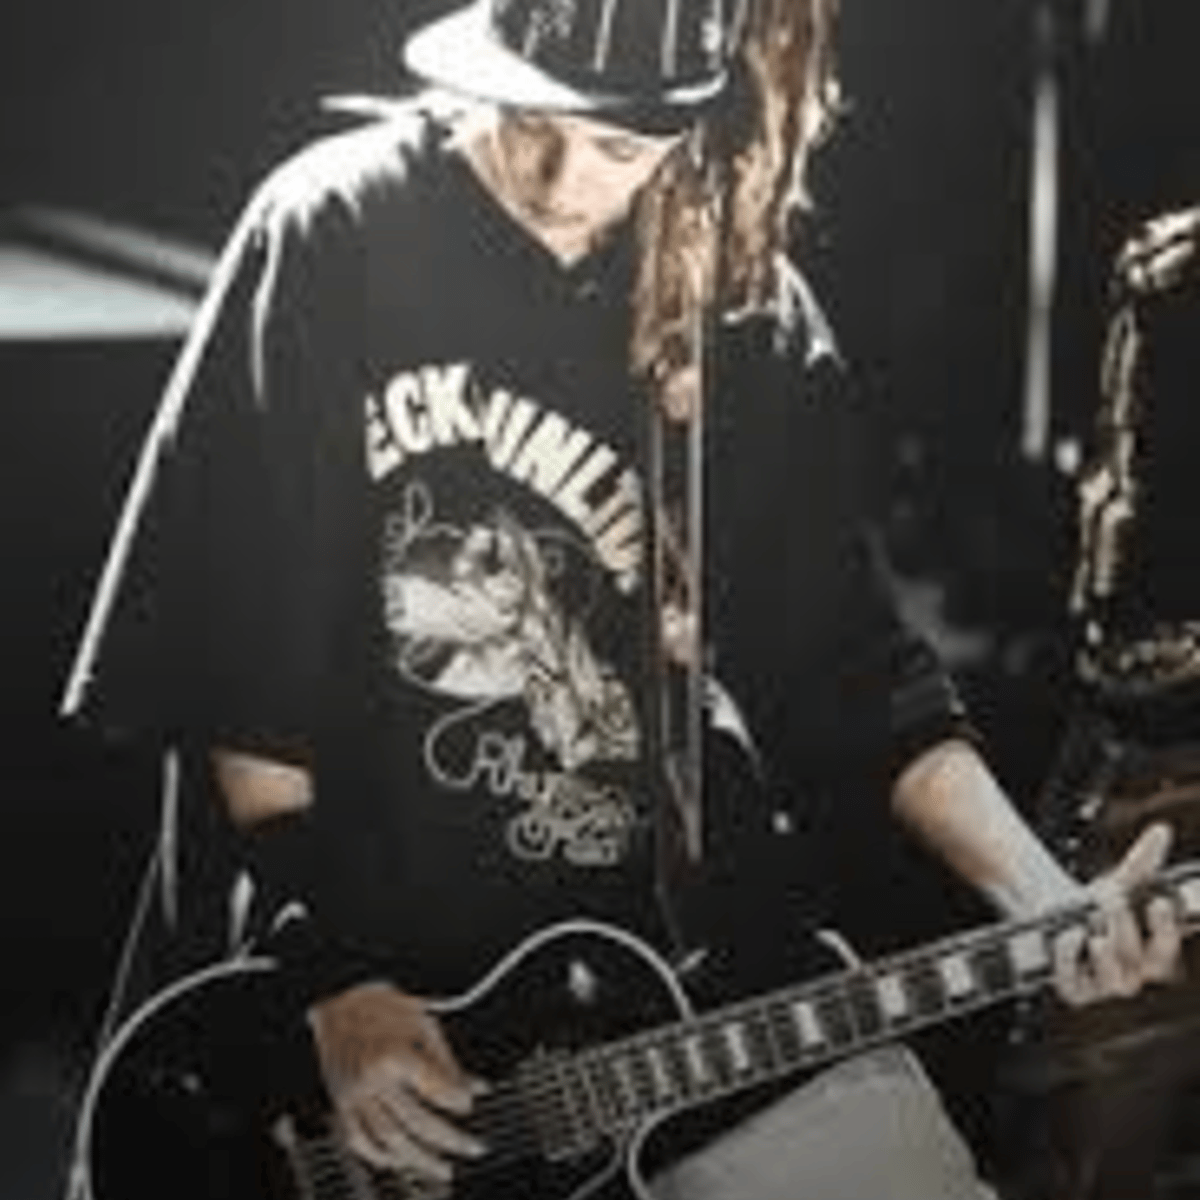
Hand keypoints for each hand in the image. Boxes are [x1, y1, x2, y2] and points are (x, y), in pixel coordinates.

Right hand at [308, 981, 486, 1181]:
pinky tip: (401, 1161)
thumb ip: (449, 1062)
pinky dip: (382, 1157)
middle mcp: (371, 1081)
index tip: (470, 1104)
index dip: (458, 1100)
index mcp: (393, 1056)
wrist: (338, 996)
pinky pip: (360, 1142)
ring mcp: (353, 1097)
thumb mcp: (423, 1023)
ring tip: (441, 1169)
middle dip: (450, 1141)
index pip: (436, 1091)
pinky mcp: (340, 1104)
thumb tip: (475, 1087)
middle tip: (472, 1148)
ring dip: (419, 1161)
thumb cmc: (379, 1004)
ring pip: (388, 1142)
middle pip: (415, 1123)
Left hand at [1052, 822, 1182, 1006]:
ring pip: (1112, 979)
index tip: (1156, 902)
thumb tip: (1161, 830)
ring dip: (1103, 951)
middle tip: (1111, 899)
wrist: (1059, 920)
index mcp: (1150, 955)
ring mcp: (1102, 987)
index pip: (1166, 949)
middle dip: (1125, 929)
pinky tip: (1068, 936)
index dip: (1165, 929)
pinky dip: (1069, 958)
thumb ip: (1142, 863)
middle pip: (1137, 961)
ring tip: (1092, 929)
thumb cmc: (1098, 908)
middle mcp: (1131, 976)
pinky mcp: (1073, 990)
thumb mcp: (1119, 885)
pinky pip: (1073, 982)